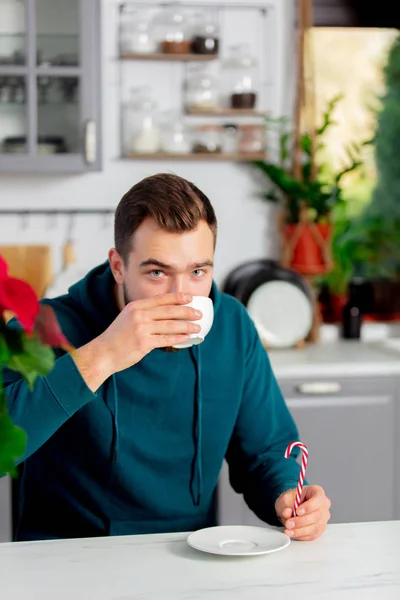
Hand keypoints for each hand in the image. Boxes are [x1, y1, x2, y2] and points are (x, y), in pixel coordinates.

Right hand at [72, 292, 201, 389]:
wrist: (103, 352)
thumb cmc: (117, 337)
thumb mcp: (128, 317)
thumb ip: (144, 313)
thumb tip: (166, 314)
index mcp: (136, 306)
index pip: (161, 299)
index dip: (177, 297)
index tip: (190, 298)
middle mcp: (139, 315)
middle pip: (168, 311)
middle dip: (186, 311)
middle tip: (198, 313)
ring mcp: (141, 328)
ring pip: (170, 325)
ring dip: (186, 326)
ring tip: (197, 327)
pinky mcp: (143, 342)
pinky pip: (165, 339)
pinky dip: (178, 338)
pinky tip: (187, 338)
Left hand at [275, 485, 330, 540]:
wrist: (290, 506)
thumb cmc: (291, 499)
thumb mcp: (285, 498)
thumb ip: (286, 505)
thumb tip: (287, 513)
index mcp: (317, 492)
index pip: (318, 499)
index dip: (309, 506)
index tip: (297, 511)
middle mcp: (323, 505)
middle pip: (317, 515)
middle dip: (301, 521)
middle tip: (288, 523)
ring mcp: (323, 518)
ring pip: (315, 527)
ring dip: (300, 531)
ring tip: (288, 530)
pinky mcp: (320, 529)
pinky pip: (312, 535)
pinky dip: (301, 536)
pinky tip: (292, 533)